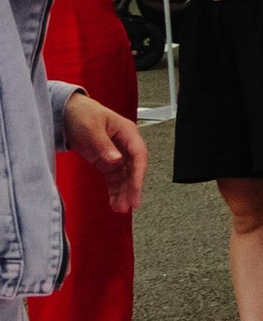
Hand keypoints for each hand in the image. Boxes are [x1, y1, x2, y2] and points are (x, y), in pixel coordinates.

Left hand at [63, 93, 145, 213]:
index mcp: (127, 132)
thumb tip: (116, 160)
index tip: (135, 189)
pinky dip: (114, 190)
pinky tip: (114, 202)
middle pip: (134, 168)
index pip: (138, 155)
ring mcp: (117, 153)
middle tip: (130, 204)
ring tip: (120, 208)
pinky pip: (114, 178)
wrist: (66, 112)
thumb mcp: (92, 127)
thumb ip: (104, 144)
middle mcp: (125, 144)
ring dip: (123, 192)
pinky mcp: (106, 160)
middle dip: (132, 187)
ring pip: (124, 176)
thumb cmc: (82, 113)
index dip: (138, 174)